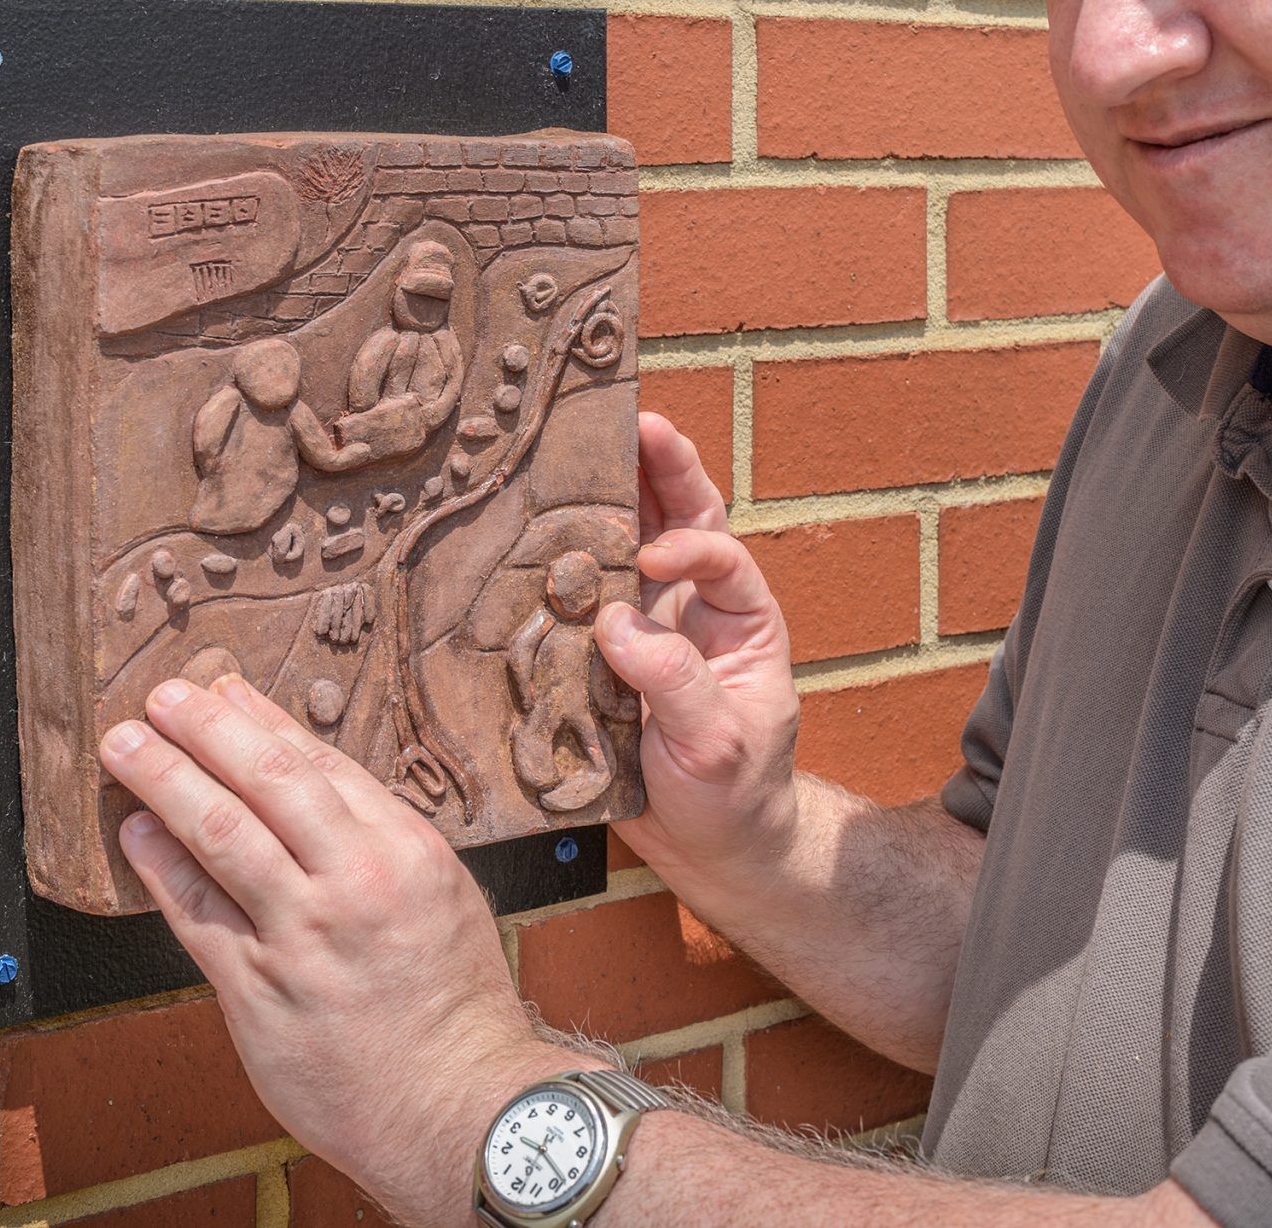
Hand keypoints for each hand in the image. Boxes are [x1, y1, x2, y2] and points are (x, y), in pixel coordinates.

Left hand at [98, 673, 581, 1227]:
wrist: (458, 1101)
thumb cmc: (452, 1002)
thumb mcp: (442, 892)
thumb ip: (376, 838)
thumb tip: (311, 783)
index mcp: (405, 849)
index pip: (319, 763)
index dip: (260, 720)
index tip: (222, 690)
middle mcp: (354, 882)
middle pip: (266, 781)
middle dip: (204, 729)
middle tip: (161, 696)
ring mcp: (302, 936)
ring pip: (220, 835)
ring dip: (164, 780)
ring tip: (125, 746)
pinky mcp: (258, 992)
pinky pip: (196, 914)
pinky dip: (160, 866)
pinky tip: (135, 832)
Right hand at [598, 413, 802, 877]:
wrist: (709, 850)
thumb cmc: (733, 796)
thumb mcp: (718, 745)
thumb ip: (676, 684)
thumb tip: (618, 624)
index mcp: (742, 620)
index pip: (723, 556)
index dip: (692, 546)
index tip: (656, 560)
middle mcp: (695, 609)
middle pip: (683, 519)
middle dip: (662, 468)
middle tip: (636, 420)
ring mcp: (648, 626)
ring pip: (632, 544)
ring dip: (610, 497)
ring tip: (578, 447)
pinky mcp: (604, 653)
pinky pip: (583, 595)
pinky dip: (561, 560)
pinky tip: (530, 528)